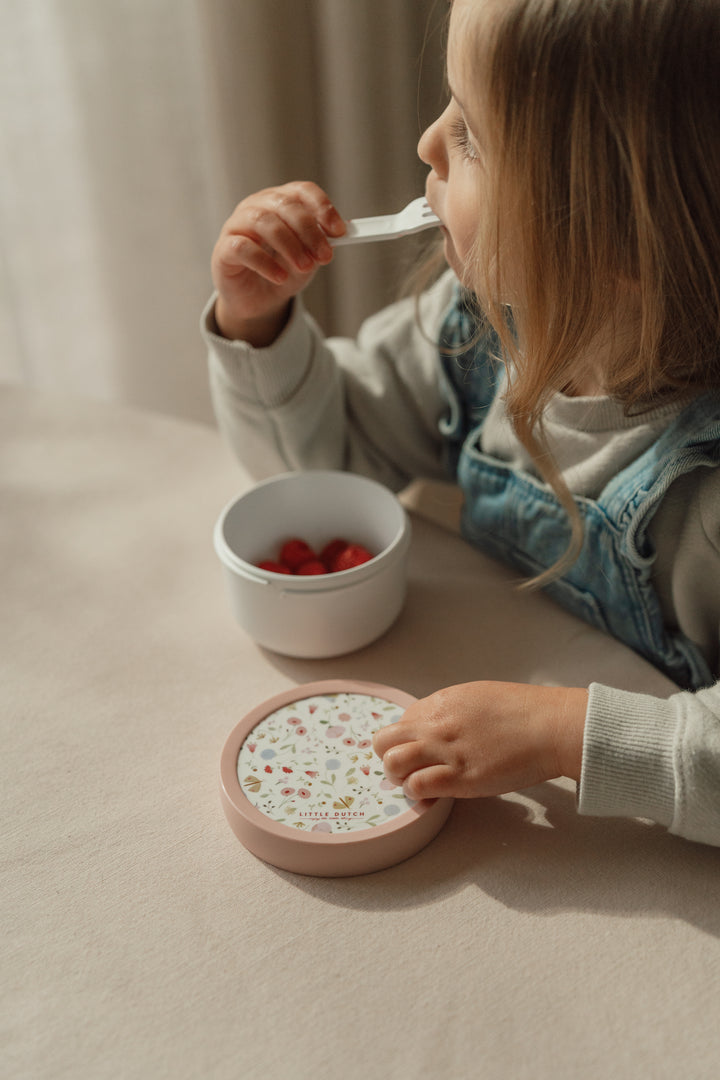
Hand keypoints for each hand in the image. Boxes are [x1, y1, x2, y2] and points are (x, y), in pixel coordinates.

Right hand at [211, 181, 345, 345]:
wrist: (258, 299)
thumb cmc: (282, 269)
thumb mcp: (309, 256)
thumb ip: (321, 243)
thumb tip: (340, 234)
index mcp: (280, 201)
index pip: (302, 191)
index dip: (322, 207)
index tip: (339, 231)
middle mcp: (257, 206)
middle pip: (285, 205)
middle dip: (310, 231)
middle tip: (324, 256)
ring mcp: (237, 225)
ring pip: (264, 222)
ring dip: (290, 245)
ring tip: (305, 267)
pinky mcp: (224, 249)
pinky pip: (243, 248)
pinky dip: (265, 263)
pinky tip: (280, 277)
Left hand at [372, 681, 587, 801]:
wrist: (550, 726)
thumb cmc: (524, 712)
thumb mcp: (478, 698)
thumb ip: (452, 711)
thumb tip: (438, 725)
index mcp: (442, 702)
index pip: (401, 722)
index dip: (407, 740)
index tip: (420, 751)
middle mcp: (437, 724)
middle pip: (384, 741)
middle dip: (390, 757)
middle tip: (410, 769)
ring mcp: (446, 751)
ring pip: (392, 763)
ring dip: (399, 777)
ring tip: (418, 783)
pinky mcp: (460, 778)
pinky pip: (417, 786)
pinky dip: (418, 794)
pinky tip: (433, 796)